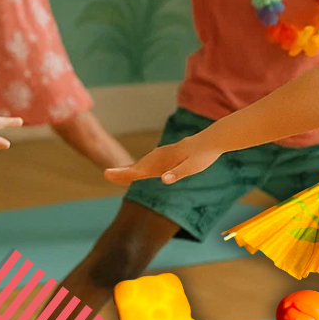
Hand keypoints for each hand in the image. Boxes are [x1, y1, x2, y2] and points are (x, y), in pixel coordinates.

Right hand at [104, 134, 219, 185]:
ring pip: (143, 163)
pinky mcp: (168, 154)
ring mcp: (163, 155)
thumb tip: (164, 180)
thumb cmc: (203, 155)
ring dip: (130, 169)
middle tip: (106, 175)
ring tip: (117, 174)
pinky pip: (151, 162)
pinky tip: (141, 169)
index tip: (106, 174)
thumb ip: (178, 173)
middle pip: (137, 166)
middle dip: (122, 172)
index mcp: (163, 162)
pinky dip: (141, 166)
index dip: (122, 174)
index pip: (138, 170)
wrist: (212, 140)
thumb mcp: (192, 166)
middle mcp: (160, 157)